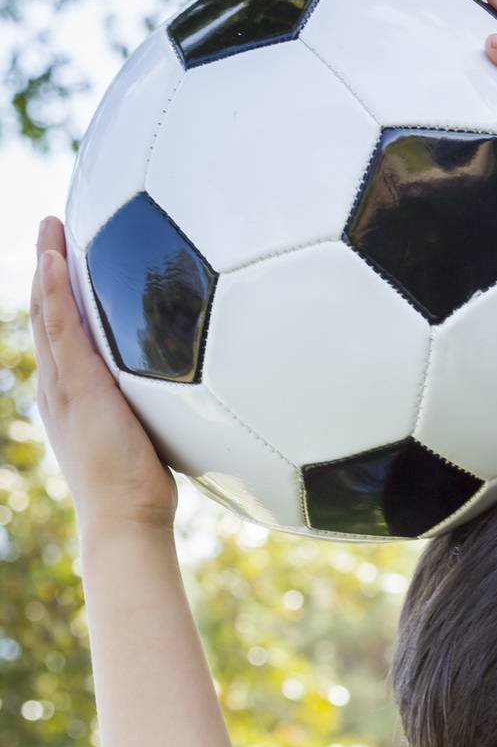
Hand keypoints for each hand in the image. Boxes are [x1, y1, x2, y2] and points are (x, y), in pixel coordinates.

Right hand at [30, 216, 178, 535]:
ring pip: (47, 315)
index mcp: (73, 398)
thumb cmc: (143, 493)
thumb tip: (201, 403)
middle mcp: (60, 389)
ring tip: (50, 226)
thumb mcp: (152, 440)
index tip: (66, 264)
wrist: (127, 520)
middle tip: (51, 229)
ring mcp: (64, 388)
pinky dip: (55, 293)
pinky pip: (61, 330)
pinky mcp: (77, 389)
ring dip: (45, 267)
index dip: (61, 299)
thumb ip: (161, 414)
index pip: (63, 338)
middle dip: (47, 271)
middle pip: (47, 317)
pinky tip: (56, 258)